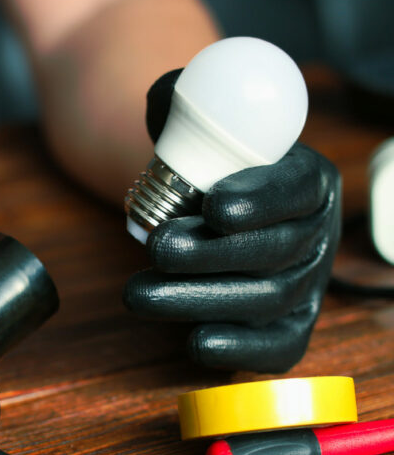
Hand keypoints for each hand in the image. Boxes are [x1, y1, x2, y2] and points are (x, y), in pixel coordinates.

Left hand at [123, 69, 341, 372]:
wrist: (203, 208)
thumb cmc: (203, 165)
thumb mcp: (196, 120)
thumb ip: (182, 104)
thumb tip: (164, 104)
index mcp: (306, 180)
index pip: (296, 190)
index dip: (261, 200)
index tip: (214, 206)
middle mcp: (314, 236)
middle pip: (276, 251)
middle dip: (212, 256)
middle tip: (158, 250)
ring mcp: (304, 286)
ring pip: (265, 300)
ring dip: (200, 300)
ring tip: (139, 294)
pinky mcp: (287, 328)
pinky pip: (277, 349)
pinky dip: (240, 350)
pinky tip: (195, 343)